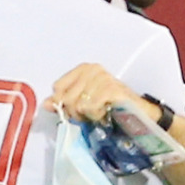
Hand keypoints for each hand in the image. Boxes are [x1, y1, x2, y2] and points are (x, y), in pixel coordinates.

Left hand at [44, 63, 160, 124]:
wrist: (138, 114)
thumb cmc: (110, 108)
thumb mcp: (82, 104)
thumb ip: (63, 103)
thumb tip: (46, 104)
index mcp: (84, 68)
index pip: (58, 87)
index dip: (63, 104)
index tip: (77, 110)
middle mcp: (93, 69)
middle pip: (66, 97)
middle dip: (75, 113)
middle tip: (90, 114)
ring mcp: (103, 78)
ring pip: (78, 104)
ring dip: (88, 115)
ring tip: (100, 113)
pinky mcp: (111, 89)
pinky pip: (90, 107)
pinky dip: (96, 116)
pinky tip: (106, 113)